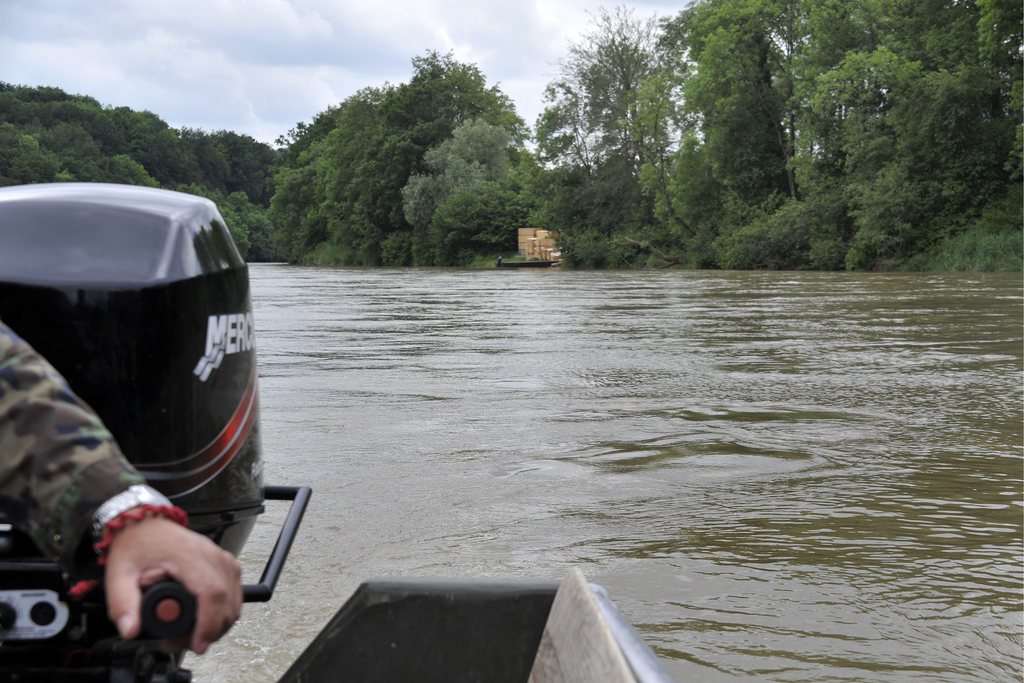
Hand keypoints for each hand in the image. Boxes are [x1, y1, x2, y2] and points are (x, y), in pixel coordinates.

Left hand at [103, 515, 242, 653]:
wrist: (145, 524)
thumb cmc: (136, 545)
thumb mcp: (119, 575)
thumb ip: (123, 604)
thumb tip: (131, 630)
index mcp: (188, 557)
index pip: (212, 593)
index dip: (209, 623)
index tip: (198, 644)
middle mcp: (211, 556)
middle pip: (228, 600)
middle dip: (212, 630)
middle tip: (186, 642)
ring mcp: (221, 558)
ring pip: (235, 599)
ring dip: (219, 622)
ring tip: (192, 632)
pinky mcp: (224, 562)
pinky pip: (234, 591)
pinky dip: (225, 610)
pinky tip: (205, 618)